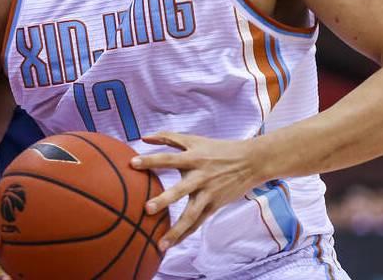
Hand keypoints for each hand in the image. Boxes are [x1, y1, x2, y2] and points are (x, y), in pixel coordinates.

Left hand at [130, 132, 260, 251]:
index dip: (150, 160)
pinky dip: (185, 234)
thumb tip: (143, 138)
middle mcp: (200, 176)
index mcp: (193, 158)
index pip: (168, 158)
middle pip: (180, 190)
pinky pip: (198, 223)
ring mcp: (208, 194)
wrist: (250, 162)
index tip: (132, 163)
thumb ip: (168, 137)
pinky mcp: (214, 206)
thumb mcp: (194, 140)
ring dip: (176, 231)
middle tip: (146, 209)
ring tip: (160, 244)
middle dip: (164, 200)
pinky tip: (171, 244)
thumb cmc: (217, 149)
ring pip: (191, 215)